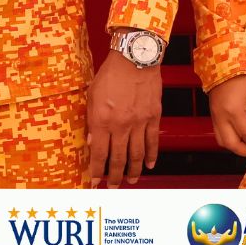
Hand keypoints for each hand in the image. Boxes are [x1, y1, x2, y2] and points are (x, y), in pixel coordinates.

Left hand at [85, 56, 160, 186]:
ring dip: (134, 170)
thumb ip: (92, 121)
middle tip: (113, 187)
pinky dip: (152, 155)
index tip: (94, 181)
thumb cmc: (110, 74)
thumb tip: (92, 143)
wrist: (134, 57)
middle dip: (114, 176)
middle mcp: (121, 125)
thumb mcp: (92, 96)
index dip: (96, 171)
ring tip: (132, 180)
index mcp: (103, 121)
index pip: (99, 154)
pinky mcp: (153, 116)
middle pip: (118, 159)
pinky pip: (153, 141)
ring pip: (137, 154)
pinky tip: (150, 164)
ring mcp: (139, 122)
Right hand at [206, 73, 245, 161]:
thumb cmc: (245, 71)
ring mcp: (215, 114)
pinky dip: (229, 139)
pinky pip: (218, 132)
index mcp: (234, 111)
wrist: (225, 56)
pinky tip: (240, 136)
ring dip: (236, 147)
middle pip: (232, 144)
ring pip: (222, 140)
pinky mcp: (213, 110)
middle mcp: (221, 116)